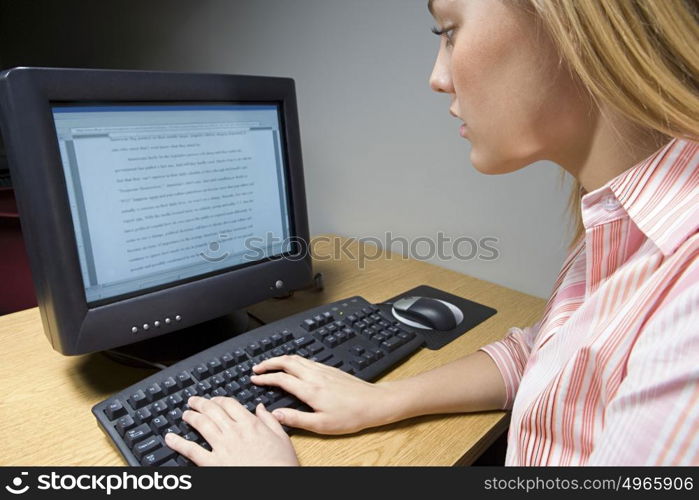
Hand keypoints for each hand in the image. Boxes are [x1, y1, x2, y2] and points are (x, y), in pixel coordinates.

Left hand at [164, 396, 298, 465]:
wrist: (275, 483)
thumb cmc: (281, 464)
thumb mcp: (282, 437)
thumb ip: (270, 420)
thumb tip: (261, 407)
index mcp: (250, 424)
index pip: (230, 404)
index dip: (219, 399)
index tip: (215, 400)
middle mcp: (234, 432)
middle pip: (213, 411)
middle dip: (201, 404)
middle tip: (193, 401)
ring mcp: (222, 447)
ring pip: (201, 425)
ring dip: (191, 417)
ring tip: (185, 414)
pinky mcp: (213, 464)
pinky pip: (191, 450)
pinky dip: (179, 443)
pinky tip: (170, 438)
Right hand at [251, 354, 395, 433]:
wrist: (373, 402)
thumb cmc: (351, 415)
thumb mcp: (321, 424)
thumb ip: (296, 418)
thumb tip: (276, 414)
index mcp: (310, 389)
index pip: (281, 379)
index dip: (265, 378)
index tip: (254, 379)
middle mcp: (315, 375)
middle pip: (286, 361)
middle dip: (268, 362)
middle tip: (257, 367)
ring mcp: (323, 370)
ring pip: (296, 357)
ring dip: (280, 358)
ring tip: (270, 364)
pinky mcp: (330, 369)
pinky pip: (306, 359)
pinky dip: (293, 359)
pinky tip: (293, 365)